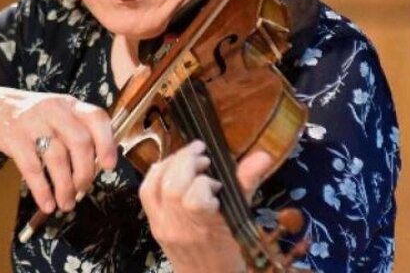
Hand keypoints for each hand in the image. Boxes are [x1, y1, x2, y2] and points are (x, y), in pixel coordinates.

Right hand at [0, 85, 116, 213]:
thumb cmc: (29, 118)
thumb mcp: (56, 115)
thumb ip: (76, 134)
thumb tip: (97, 169)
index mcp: (69, 104)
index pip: (97, 118)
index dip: (107, 142)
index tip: (110, 166)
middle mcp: (53, 109)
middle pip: (80, 142)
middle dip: (85, 173)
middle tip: (83, 190)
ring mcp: (32, 121)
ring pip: (57, 158)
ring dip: (65, 187)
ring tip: (66, 203)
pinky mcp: (12, 136)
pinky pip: (32, 168)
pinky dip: (42, 190)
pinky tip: (47, 203)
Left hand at [139, 141, 273, 272]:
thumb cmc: (226, 253)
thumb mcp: (241, 221)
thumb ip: (246, 184)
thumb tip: (263, 156)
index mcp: (204, 230)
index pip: (194, 200)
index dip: (204, 183)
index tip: (217, 181)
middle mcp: (178, 228)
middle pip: (171, 187)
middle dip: (186, 162)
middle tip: (202, 156)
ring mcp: (161, 225)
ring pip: (154, 186)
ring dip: (170, 163)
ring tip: (187, 157)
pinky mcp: (152, 223)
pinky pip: (146, 192)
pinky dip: (156, 173)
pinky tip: (171, 166)